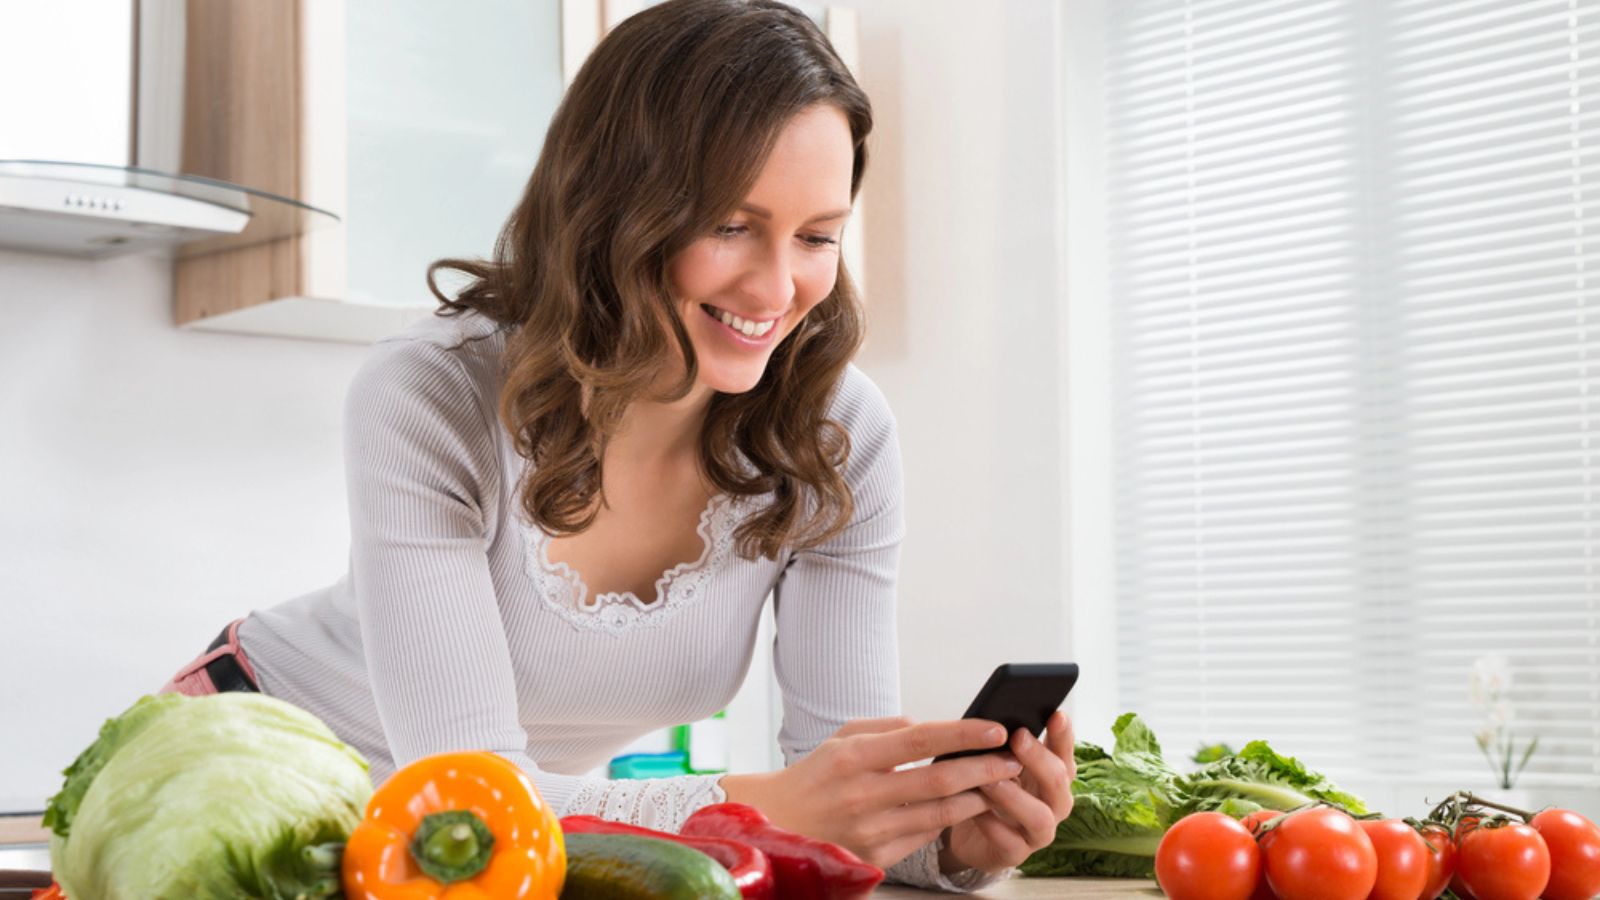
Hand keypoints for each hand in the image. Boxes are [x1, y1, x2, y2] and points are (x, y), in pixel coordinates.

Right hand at [725, 716, 1023, 869]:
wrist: (778, 824)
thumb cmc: (816, 776)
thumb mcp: (842, 739)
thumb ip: (888, 729)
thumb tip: (930, 727)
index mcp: (854, 756)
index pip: (921, 738)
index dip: (963, 733)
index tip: (995, 728)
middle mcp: (862, 794)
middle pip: (940, 779)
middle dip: (984, 768)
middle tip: (1011, 759)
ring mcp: (870, 830)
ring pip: (940, 813)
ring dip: (977, 797)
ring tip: (998, 784)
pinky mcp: (875, 857)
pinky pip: (925, 836)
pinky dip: (950, 820)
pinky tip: (967, 807)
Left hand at [940, 710, 1075, 875]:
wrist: (969, 834)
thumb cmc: (989, 789)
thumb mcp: (998, 763)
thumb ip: (1004, 745)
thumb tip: (997, 718)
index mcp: (1053, 775)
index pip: (1065, 751)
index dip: (1063, 734)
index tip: (1056, 713)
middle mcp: (1054, 803)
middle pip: (1058, 781)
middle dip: (1038, 758)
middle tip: (1017, 738)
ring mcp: (1038, 832)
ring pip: (1041, 817)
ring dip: (1015, 796)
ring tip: (991, 781)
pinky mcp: (1016, 854)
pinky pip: (1011, 843)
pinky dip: (995, 827)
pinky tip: (978, 812)